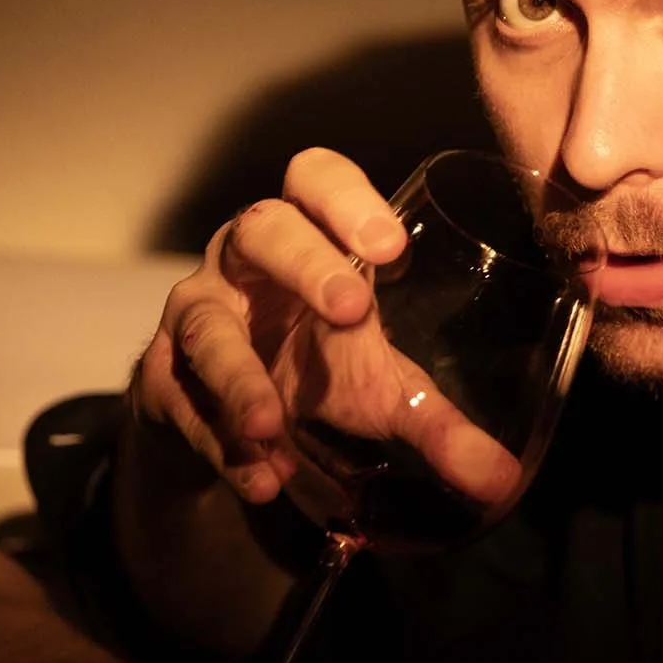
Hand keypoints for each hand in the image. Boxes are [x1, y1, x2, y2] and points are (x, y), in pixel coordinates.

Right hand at [131, 146, 406, 506]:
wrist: (217, 415)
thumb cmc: (308, 369)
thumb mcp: (376, 391)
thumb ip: (436, 425)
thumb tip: (502, 482)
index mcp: (303, 238)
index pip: (313, 180)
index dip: (346, 198)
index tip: (391, 246)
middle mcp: (240, 263)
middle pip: (260, 229)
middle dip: (303, 263)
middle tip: (351, 310)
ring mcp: (194, 314)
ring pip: (205, 325)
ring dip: (238, 376)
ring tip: (270, 426)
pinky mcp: (160, 376)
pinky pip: (180, 401)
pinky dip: (217, 442)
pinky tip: (259, 475)